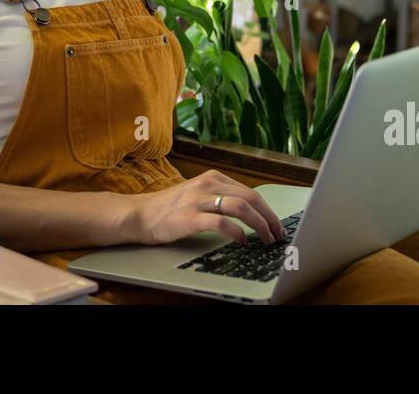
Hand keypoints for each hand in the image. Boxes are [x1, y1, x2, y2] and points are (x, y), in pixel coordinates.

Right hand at [127, 170, 288, 245]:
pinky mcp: (189, 217)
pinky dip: (236, 232)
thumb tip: (253, 214)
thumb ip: (221, 198)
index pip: (251, 192)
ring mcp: (198, 199)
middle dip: (269, 219)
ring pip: (240, 207)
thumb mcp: (199, 194)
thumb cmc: (171, 208)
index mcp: (214, 177)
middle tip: (278, 235)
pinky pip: (221, 222)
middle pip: (251, 198)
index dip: (268, 211)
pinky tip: (242, 241)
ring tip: (265, 239)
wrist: (141, 214)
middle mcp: (208, 184)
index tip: (277, 226)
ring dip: (259, 225)